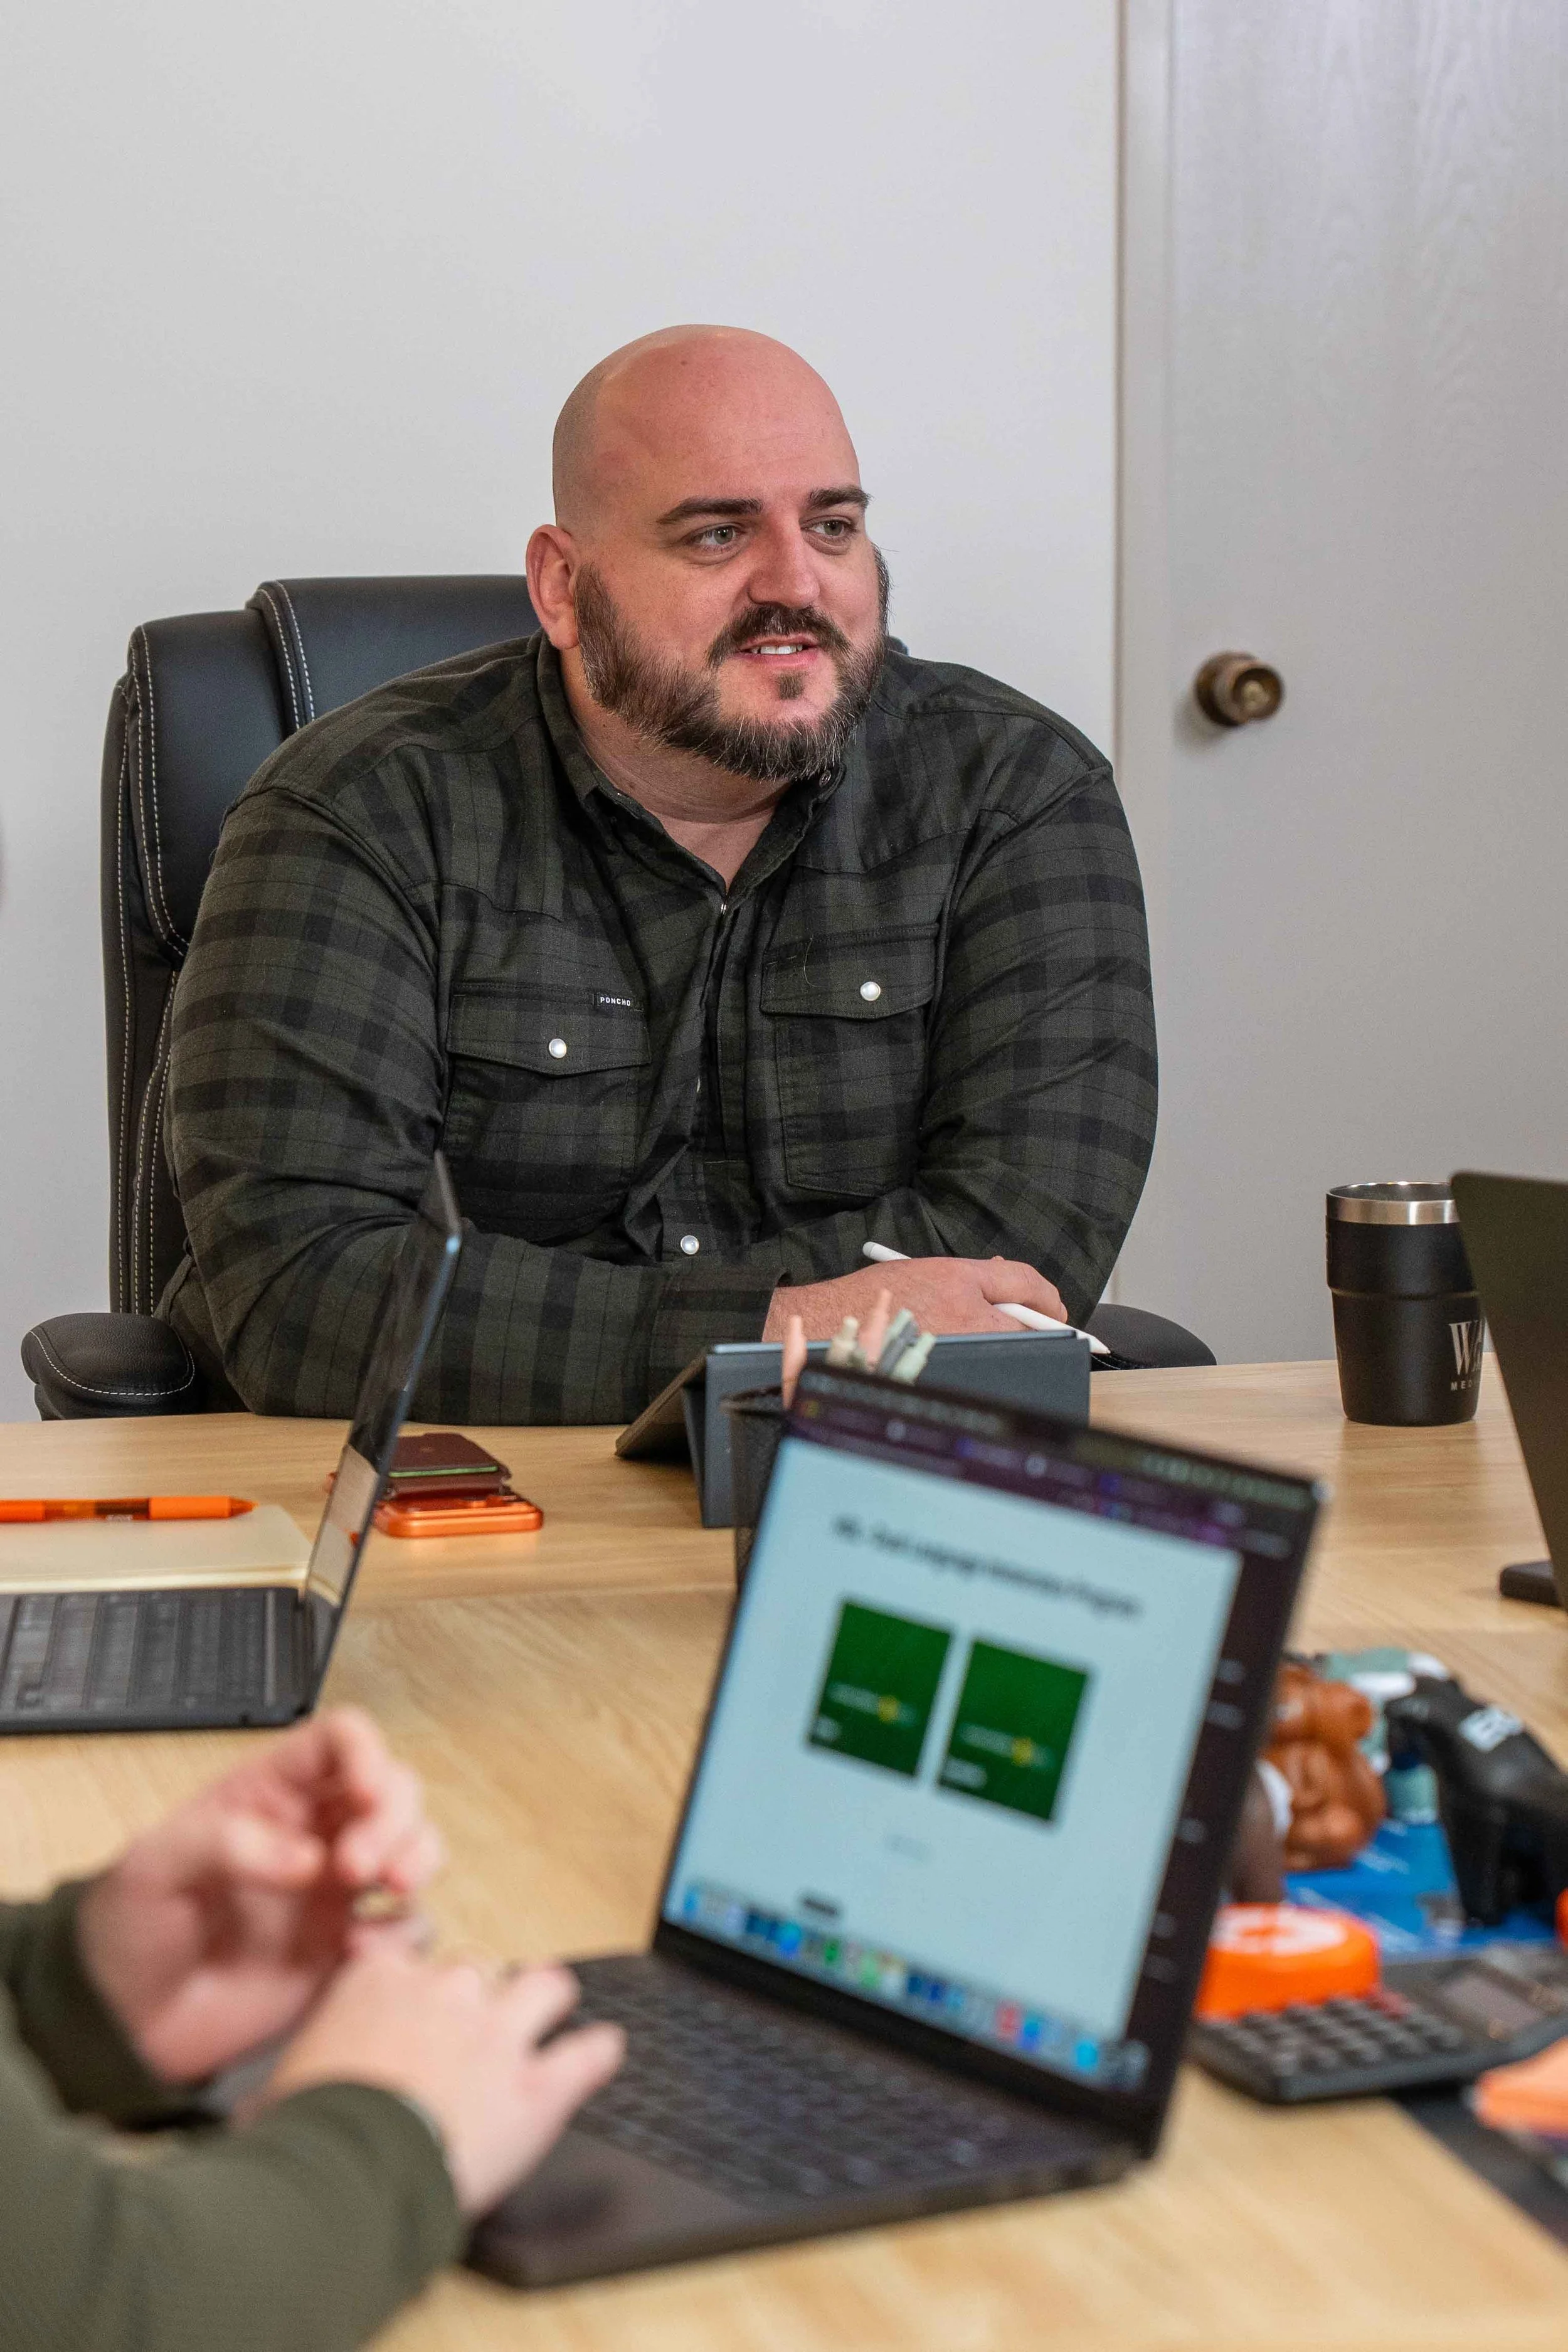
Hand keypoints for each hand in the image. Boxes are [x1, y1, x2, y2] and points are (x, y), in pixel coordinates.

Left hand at [76, 1707, 442, 2084]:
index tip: (363, 1793)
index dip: (365, 1754)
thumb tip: (309, 1860)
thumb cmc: (128, 1930)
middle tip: (360, 1867)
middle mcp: (315, 1832)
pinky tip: (358, 1952)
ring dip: (417, 1860)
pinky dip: (402, 1934)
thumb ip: (225, 1844)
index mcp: (270, 1793)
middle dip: (394, 1820)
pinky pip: (406, 1927)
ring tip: (388, 1893)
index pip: (340, 1740)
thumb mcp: (153, 1866)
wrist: (124, 2025)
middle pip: (393, 1789)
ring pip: (415, 1847)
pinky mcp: (344, 1947)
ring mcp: (334, 1891)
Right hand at [259, 1951, 624, 2215]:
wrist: (349, 2172)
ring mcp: (498, 2033)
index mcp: (379, 1980)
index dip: (419, 1974)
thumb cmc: (307, 2132)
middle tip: (477, 2026)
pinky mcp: (538, 2086)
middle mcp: (445, 1991)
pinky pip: (588, 2053)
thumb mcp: (282, 2084)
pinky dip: (599, 2052)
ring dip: (549, 2000)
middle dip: (480, 1994)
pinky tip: (605, 2050)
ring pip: (546, 1985)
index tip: (421, 1989)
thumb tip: (265, 2103)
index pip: (411, 1950)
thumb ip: (300, 2068)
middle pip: (480, 1967)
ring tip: (554, 2011)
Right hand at [765, 1256, 1065, 1342]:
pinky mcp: (942, 1366)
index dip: (1047, 1296)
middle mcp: (959, 1308)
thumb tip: (1003, 1278)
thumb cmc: (869, 1299)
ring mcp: (953, 1340)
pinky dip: (986, 1360)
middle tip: (1050, 1329)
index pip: (1022, 1281)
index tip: (1056, 1306)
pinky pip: (981, 1363)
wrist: (826, 1326)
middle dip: (1039, 1324)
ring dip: (1011, 1342)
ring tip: (1002, 1341)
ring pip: (1005, 1344)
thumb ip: (966, 1277)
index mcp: (955, 1276)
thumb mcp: (921, 1271)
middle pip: (1024, 1319)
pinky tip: (975, 1358)